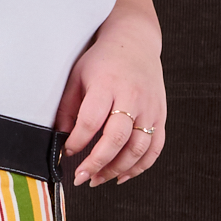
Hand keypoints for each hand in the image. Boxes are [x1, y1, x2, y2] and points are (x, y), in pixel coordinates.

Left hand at [55, 13, 166, 185]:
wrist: (135, 42)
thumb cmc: (103, 60)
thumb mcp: (78, 76)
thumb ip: (68, 107)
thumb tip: (60, 138)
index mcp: (108, 85)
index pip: (91, 121)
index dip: (77, 141)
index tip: (67, 151)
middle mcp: (132, 97)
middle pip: (116, 138)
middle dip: (97, 162)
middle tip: (81, 176)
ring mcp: (149, 108)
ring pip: (138, 148)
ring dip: (116, 169)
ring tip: (97, 179)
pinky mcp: (160, 116)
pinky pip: (154, 148)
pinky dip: (139, 167)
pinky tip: (122, 176)